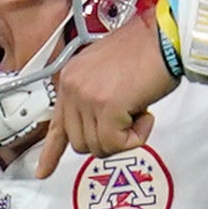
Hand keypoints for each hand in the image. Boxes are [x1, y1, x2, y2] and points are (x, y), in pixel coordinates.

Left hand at [50, 9, 178, 159]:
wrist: (165, 37)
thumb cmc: (146, 52)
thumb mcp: (106, 74)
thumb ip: (93, 99)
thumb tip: (97, 127)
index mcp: (70, 79)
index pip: (56, 125)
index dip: (51, 152)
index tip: (42, 172)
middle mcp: (73, 88)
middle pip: (81, 143)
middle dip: (107, 139)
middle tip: (127, 118)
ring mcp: (87, 98)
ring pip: (99, 147)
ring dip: (124, 137)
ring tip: (136, 109)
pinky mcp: (106, 108)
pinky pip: (117, 144)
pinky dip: (136, 136)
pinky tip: (144, 112)